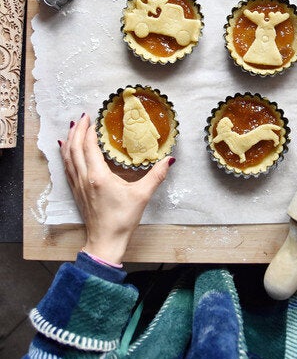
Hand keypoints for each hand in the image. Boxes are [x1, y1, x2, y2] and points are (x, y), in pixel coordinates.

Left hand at [60, 114, 172, 264]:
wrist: (105, 241)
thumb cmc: (122, 219)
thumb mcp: (142, 195)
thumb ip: (156, 175)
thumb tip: (169, 160)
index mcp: (98, 176)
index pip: (89, 146)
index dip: (89, 130)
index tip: (93, 118)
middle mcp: (84, 178)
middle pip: (74, 148)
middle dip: (77, 130)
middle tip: (83, 117)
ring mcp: (78, 185)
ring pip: (68, 157)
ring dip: (70, 140)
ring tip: (73, 128)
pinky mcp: (76, 192)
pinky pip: (67, 167)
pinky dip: (66, 154)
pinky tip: (66, 150)